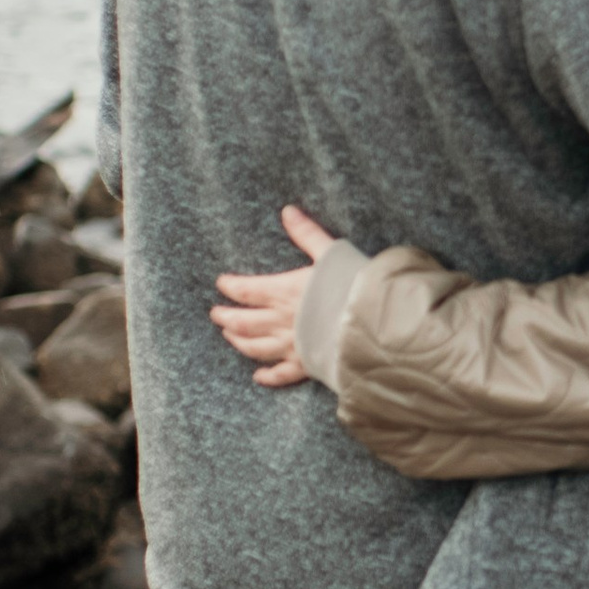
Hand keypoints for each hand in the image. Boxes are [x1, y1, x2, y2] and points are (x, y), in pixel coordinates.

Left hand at [210, 203, 337, 388]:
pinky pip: (281, 375)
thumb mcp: (330, 253)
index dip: (231, 286)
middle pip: (243, 322)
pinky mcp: (306, 365)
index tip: (221, 283)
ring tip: (230, 337)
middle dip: (226, 317)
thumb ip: (307, 234)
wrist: (372, 324)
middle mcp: (281, 322)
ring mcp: (292, 346)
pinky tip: (258, 377)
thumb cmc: (353, 286)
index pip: (247, 290)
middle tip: (215, 314)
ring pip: (255, 348)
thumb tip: (288, 211)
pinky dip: (268, 377)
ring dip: (239, 342)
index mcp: (284, 292)